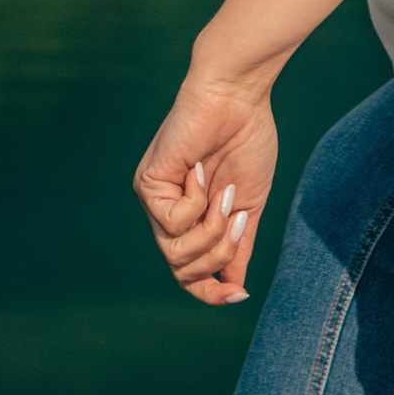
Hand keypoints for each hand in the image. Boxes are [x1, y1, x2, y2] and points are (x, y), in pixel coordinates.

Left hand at [134, 75, 277, 307]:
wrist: (239, 98)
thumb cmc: (247, 142)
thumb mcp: (246, 207)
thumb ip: (237, 247)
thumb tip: (235, 289)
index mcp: (190, 219)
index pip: (187, 273)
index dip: (210, 292)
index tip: (239, 296)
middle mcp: (165, 212)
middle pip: (182, 271)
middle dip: (219, 256)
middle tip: (239, 219)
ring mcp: (154, 200)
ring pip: (175, 255)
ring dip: (212, 232)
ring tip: (227, 199)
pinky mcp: (146, 184)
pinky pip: (173, 222)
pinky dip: (198, 203)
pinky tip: (202, 173)